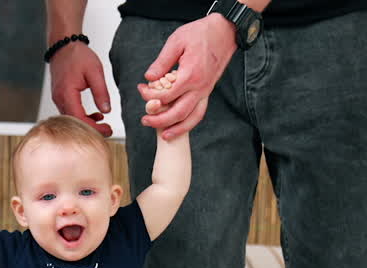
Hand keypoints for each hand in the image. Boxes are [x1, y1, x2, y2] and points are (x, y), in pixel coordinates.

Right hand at [48, 42, 112, 136]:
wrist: (63, 45)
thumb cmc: (77, 55)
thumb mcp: (95, 72)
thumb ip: (101, 92)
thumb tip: (107, 110)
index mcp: (67, 93)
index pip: (79, 119)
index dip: (94, 128)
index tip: (108, 129)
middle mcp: (59, 98)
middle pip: (74, 123)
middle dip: (91, 129)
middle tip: (108, 130)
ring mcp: (58, 98)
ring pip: (72, 119)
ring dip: (87, 123)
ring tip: (103, 122)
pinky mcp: (60, 97)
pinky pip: (70, 112)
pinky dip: (82, 117)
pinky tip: (94, 115)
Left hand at [138, 15, 235, 138]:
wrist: (224, 33)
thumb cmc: (200, 34)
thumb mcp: (177, 41)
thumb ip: (162, 61)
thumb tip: (149, 77)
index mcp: (191, 75)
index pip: (167, 95)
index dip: (151, 95)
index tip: (142, 89)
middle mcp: (200, 88)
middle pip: (178, 113)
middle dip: (160, 120)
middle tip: (145, 121)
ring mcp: (206, 92)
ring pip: (192, 118)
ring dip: (177, 129)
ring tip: (163, 135)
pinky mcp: (207, 92)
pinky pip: (199, 113)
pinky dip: (189, 124)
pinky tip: (179, 127)